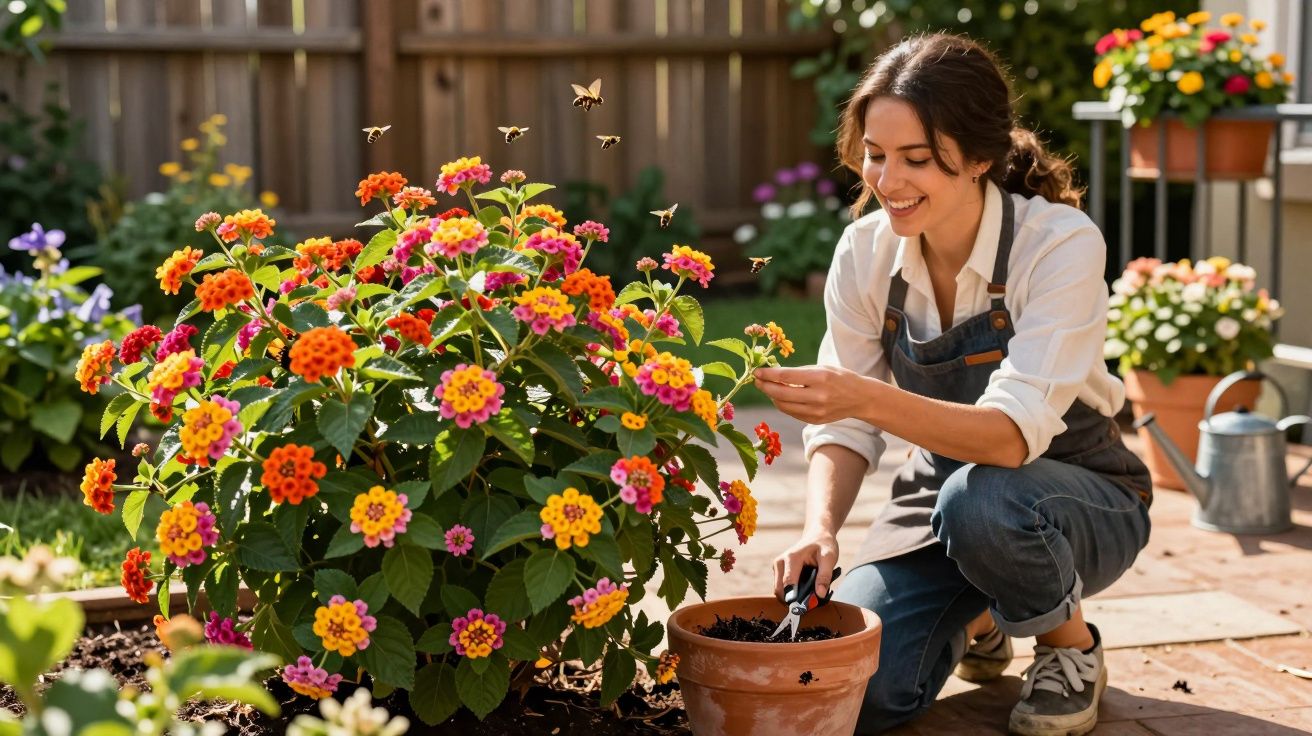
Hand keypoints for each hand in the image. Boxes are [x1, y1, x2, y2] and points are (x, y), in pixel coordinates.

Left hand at [753, 365, 871, 424]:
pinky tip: (780, 397)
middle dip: (765, 386)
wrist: (860, 398)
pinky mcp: (815, 420)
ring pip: (784, 405)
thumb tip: (773, 373)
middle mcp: (818, 396)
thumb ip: (799, 372)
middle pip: (781, 393)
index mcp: (820, 378)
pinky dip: (782, 404)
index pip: (786, 376)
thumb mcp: (822, 368)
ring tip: (767, 387)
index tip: (757, 371)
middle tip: (757, 380)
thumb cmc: (839, 377)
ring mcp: (816, 411)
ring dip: (772, 396)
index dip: (768, 374)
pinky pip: (792, 413)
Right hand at [773, 529, 839, 601]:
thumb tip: (819, 595)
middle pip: (780, 591)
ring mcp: (778, 567)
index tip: (805, 608)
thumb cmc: (823, 545)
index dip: (795, 599)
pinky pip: (782, 588)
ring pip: (780, 591)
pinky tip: (804, 588)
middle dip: (794, 600)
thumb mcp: (829, 558)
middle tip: (811, 602)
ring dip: (793, 597)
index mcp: (791, 558)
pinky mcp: (779, 571)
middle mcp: (780, 562)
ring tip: (810, 593)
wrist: (817, 535)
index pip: (788, 584)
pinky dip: (792, 593)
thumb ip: (825, 576)